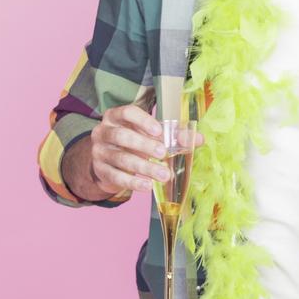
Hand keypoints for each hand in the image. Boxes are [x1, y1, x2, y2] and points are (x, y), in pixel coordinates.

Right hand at [89, 104, 205, 193]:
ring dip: (144, 167)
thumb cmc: (132, 142)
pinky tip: (148, 185)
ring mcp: (99, 151)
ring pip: (121, 158)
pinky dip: (133, 182)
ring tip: (163, 175)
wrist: (107, 161)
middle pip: (122, 136)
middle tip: (163, 153)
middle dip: (144, 145)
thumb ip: (173, 136)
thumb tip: (199, 139)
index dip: (143, 121)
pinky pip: (116, 177)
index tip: (159, 131)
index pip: (127, 112)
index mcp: (116, 116)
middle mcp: (104, 131)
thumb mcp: (149, 135)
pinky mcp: (100, 170)